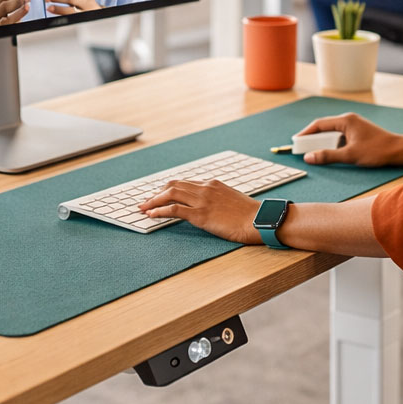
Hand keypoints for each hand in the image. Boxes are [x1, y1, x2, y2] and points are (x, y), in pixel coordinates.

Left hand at [45, 0, 100, 14]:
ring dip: (57, 7)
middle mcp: (86, 1)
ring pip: (70, 10)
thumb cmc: (85, 2)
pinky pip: (70, 18)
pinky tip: (53, 12)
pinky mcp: (82, 20)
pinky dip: (60, 15)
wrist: (99, 15)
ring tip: (48, 7)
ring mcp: (85, 12)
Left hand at [139, 179, 260, 243]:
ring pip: (170, 194)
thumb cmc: (250, 214)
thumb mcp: (233, 199)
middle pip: (173, 186)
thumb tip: (212, 206)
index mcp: (213, 184)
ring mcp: (202, 200)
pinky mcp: (200, 215)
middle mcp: (205, 188)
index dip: (169, 189)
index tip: (160, 196)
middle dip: (157, 193)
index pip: (185, 183)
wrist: (259, 220)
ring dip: (153, 201)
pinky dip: (160, 211)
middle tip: (146, 202)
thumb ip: (219, 198)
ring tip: (143, 208)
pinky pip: (174, 209)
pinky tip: (152, 215)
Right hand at [294, 113, 402, 166]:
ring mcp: (354, 125)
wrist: (398, 150)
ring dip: (323, 142)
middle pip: (325, 127)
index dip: (306, 133)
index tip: (296, 142)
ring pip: (333, 133)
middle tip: (302, 148)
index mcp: (345, 121)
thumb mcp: (350, 155)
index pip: (319, 124)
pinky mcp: (358, 132)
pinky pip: (340, 136)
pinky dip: (333, 143)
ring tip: (314, 152)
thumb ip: (328, 156)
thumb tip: (309, 157)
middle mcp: (348, 120)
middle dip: (313, 138)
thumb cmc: (376, 150)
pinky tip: (331, 152)